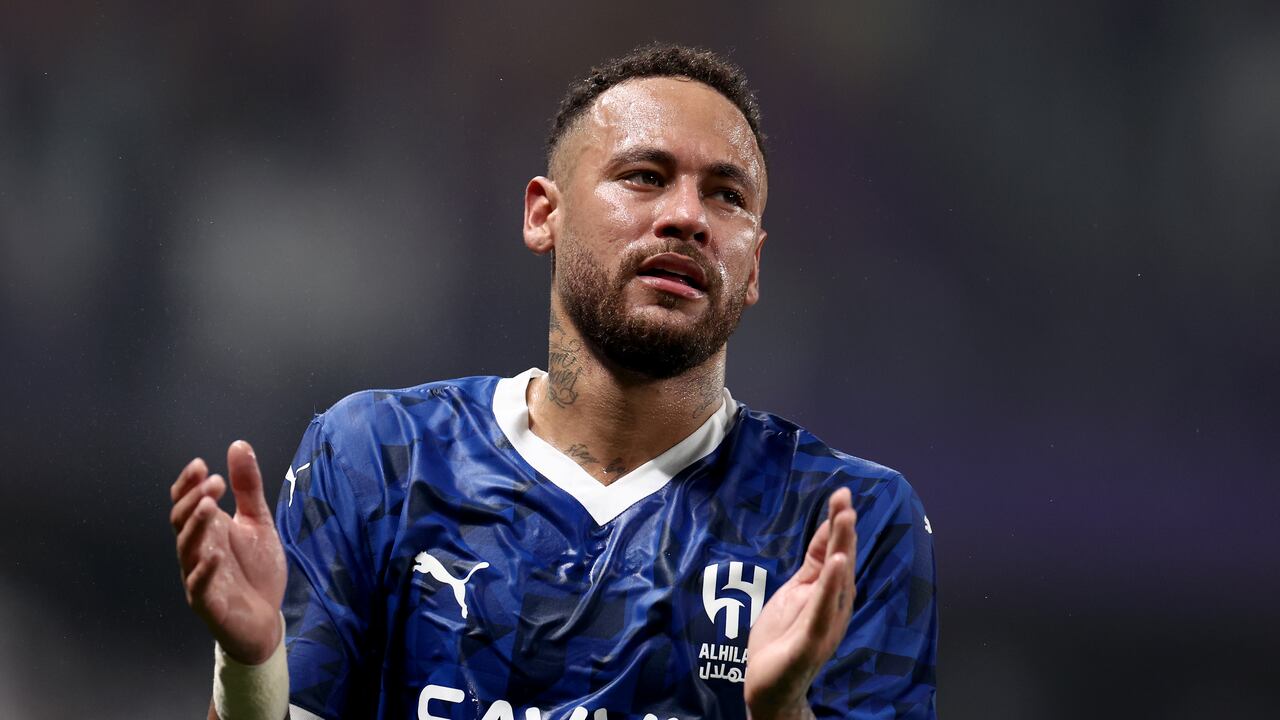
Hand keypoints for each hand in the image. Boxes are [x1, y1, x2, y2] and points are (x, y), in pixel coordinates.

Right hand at [170, 440, 286, 664]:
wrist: (266, 619)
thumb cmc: (256, 570)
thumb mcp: (257, 521)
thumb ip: (248, 487)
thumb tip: (238, 445)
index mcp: (207, 530)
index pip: (186, 502)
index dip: (188, 484)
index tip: (200, 464)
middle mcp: (197, 550)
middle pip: (183, 521)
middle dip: (195, 500)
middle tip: (214, 482)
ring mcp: (199, 576)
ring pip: (188, 549)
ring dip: (196, 526)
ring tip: (209, 506)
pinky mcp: (208, 603)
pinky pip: (199, 585)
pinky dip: (204, 570)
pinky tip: (214, 554)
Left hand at [744, 487, 856, 719]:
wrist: (770, 686)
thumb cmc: (783, 638)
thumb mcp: (796, 591)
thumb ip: (814, 563)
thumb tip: (829, 529)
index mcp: (827, 592)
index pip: (834, 551)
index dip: (837, 523)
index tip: (841, 494)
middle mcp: (833, 605)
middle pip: (841, 561)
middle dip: (844, 530)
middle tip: (846, 500)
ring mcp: (825, 623)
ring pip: (837, 582)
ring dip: (843, 550)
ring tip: (846, 521)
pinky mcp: (812, 641)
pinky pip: (823, 610)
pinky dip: (831, 588)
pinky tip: (838, 566)